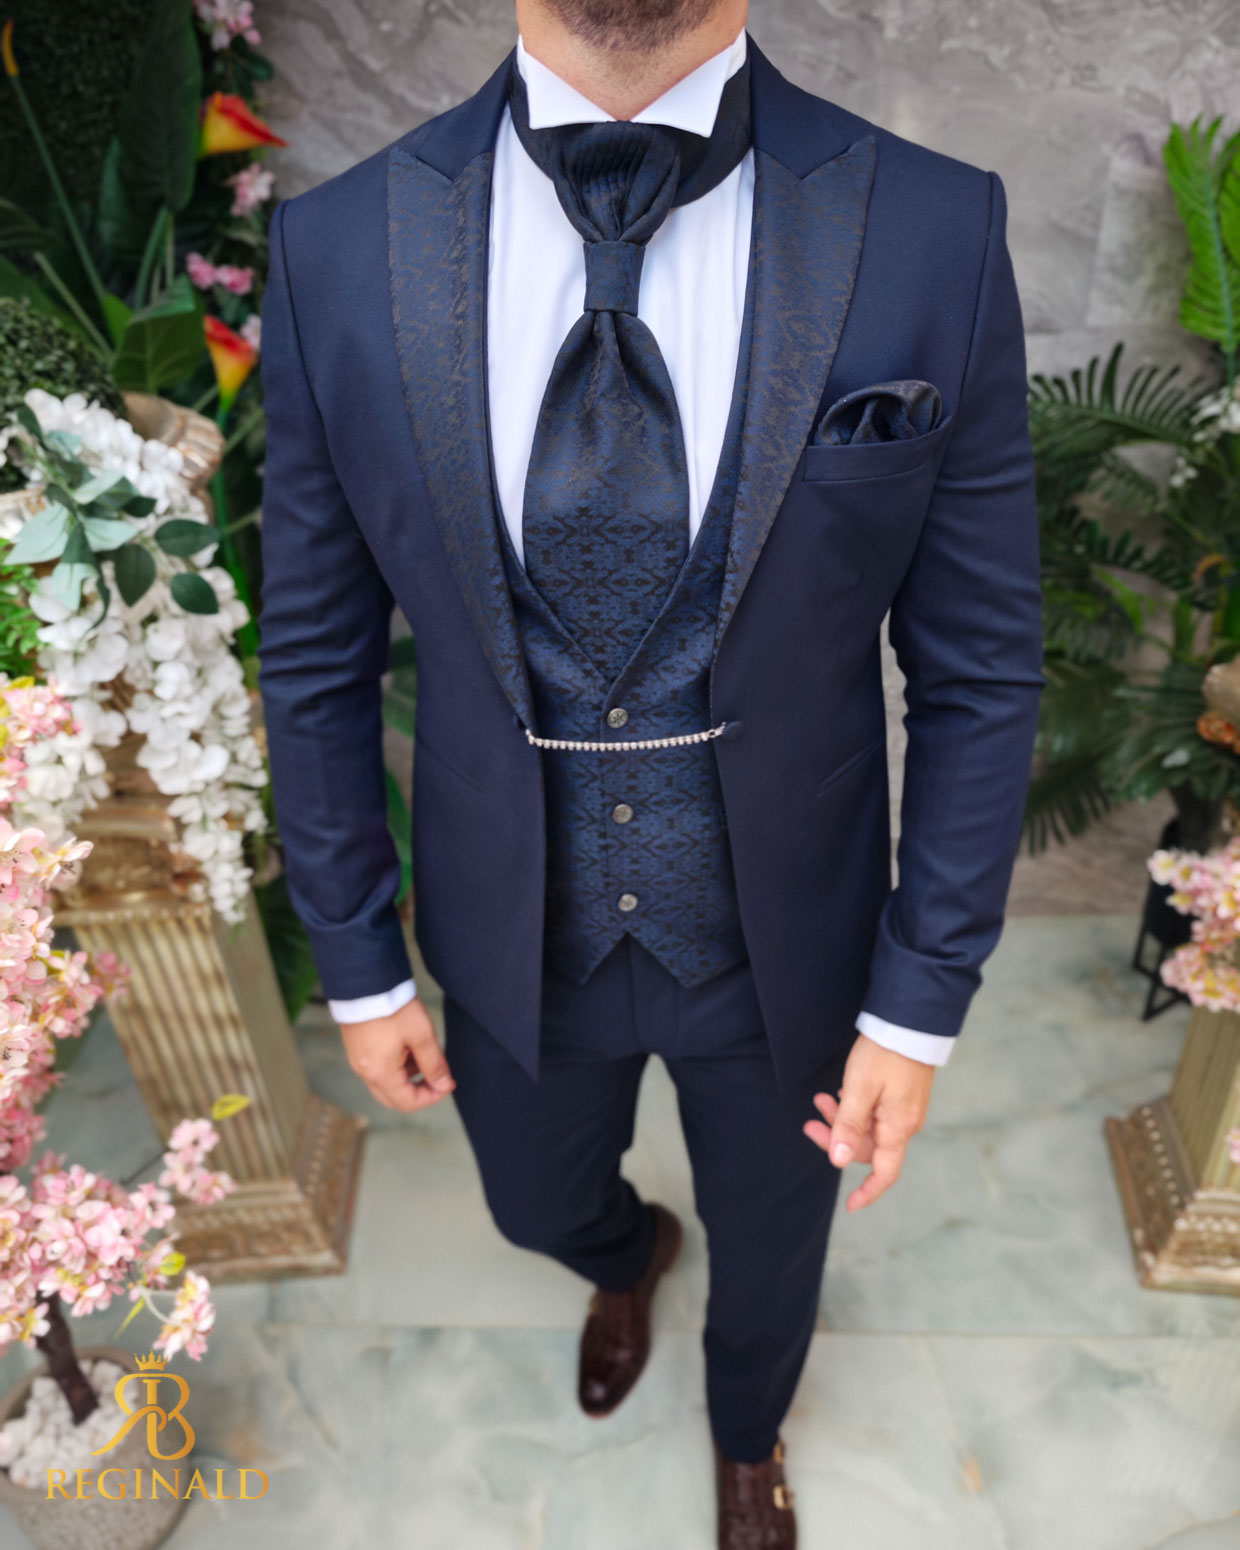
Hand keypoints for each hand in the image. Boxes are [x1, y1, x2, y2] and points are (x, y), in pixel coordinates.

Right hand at [337, 997, 454, 1111]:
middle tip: (437, 1074)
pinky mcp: (356, 1048)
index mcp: (380, 1073)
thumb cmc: (392, 1007)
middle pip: (394, 1097)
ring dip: (408, 1076)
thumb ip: (434, 1064)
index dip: (431, 1097)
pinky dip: (396, 1065)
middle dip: (419, 1090)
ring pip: (386, 1083)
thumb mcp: (421, 1035)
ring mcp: (358, 1060)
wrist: (364, 982)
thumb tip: (444, 1085)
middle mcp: (365, 1072)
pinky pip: (377, 1068)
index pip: (407, 1103)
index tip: (447, 1083)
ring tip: (423, 1053)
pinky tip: (407, 1045)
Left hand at [803, 1032, 935, 1210]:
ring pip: (868, 1128)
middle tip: (810, 1121)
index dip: (868, 1192)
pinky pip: (875, 1113)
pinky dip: (854, 1108)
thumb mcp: (859, 1091)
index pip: (885, 1173)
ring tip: (820, 1100)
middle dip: (836, 1138)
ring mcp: (904, 1110)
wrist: (909, 1023)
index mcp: (898, 1129)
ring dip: (842, 1119)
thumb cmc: (883, 1055)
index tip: (850, 1204)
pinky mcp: (902, 1096)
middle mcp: (905, 1124)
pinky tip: (841, 1092)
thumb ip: (848, 1127)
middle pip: (868, 1147)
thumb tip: (838, 1162)